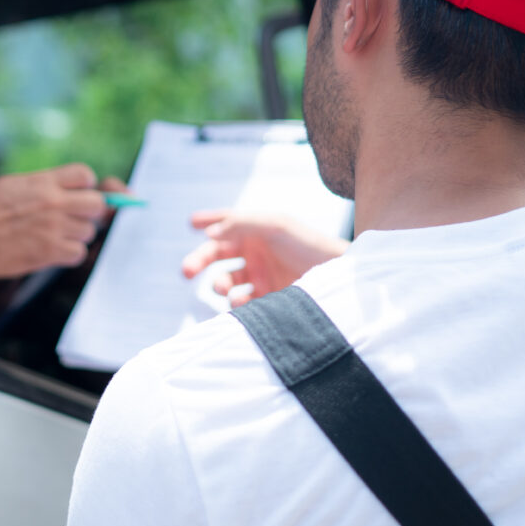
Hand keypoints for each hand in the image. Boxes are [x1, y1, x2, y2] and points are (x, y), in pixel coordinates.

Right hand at [0, 163, 107, 277]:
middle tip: (73, 219)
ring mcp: (54, 227)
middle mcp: (54, 202)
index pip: (85, 175)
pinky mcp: (50, 251)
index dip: (86, 186)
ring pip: (88, 231)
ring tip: (54, 237)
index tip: (76, 195)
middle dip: (88, 212)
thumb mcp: (14, 184)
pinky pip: (78, 253)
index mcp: (43, 182)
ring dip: (76, 236)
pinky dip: (68, 254)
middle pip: (97, 204)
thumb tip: (63, 188)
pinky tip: (52, 252)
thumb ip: (42, 185)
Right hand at [180, 210, 349, 306]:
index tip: (191, 222)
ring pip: (225, 282)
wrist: (338, 279)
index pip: (226, 223)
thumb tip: (207, 234)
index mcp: (257, 231)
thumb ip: (239, 224)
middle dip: (199, 261)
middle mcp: (255, 254)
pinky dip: (236, 303)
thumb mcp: (274, 225)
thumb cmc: (309, 245)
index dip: (208, 221)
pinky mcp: (265, 301)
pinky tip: (243, 301)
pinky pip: (239, 303)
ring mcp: (259, 278)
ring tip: (225, 288)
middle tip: (186, 270)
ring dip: (219, 285)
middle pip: (216, 255)